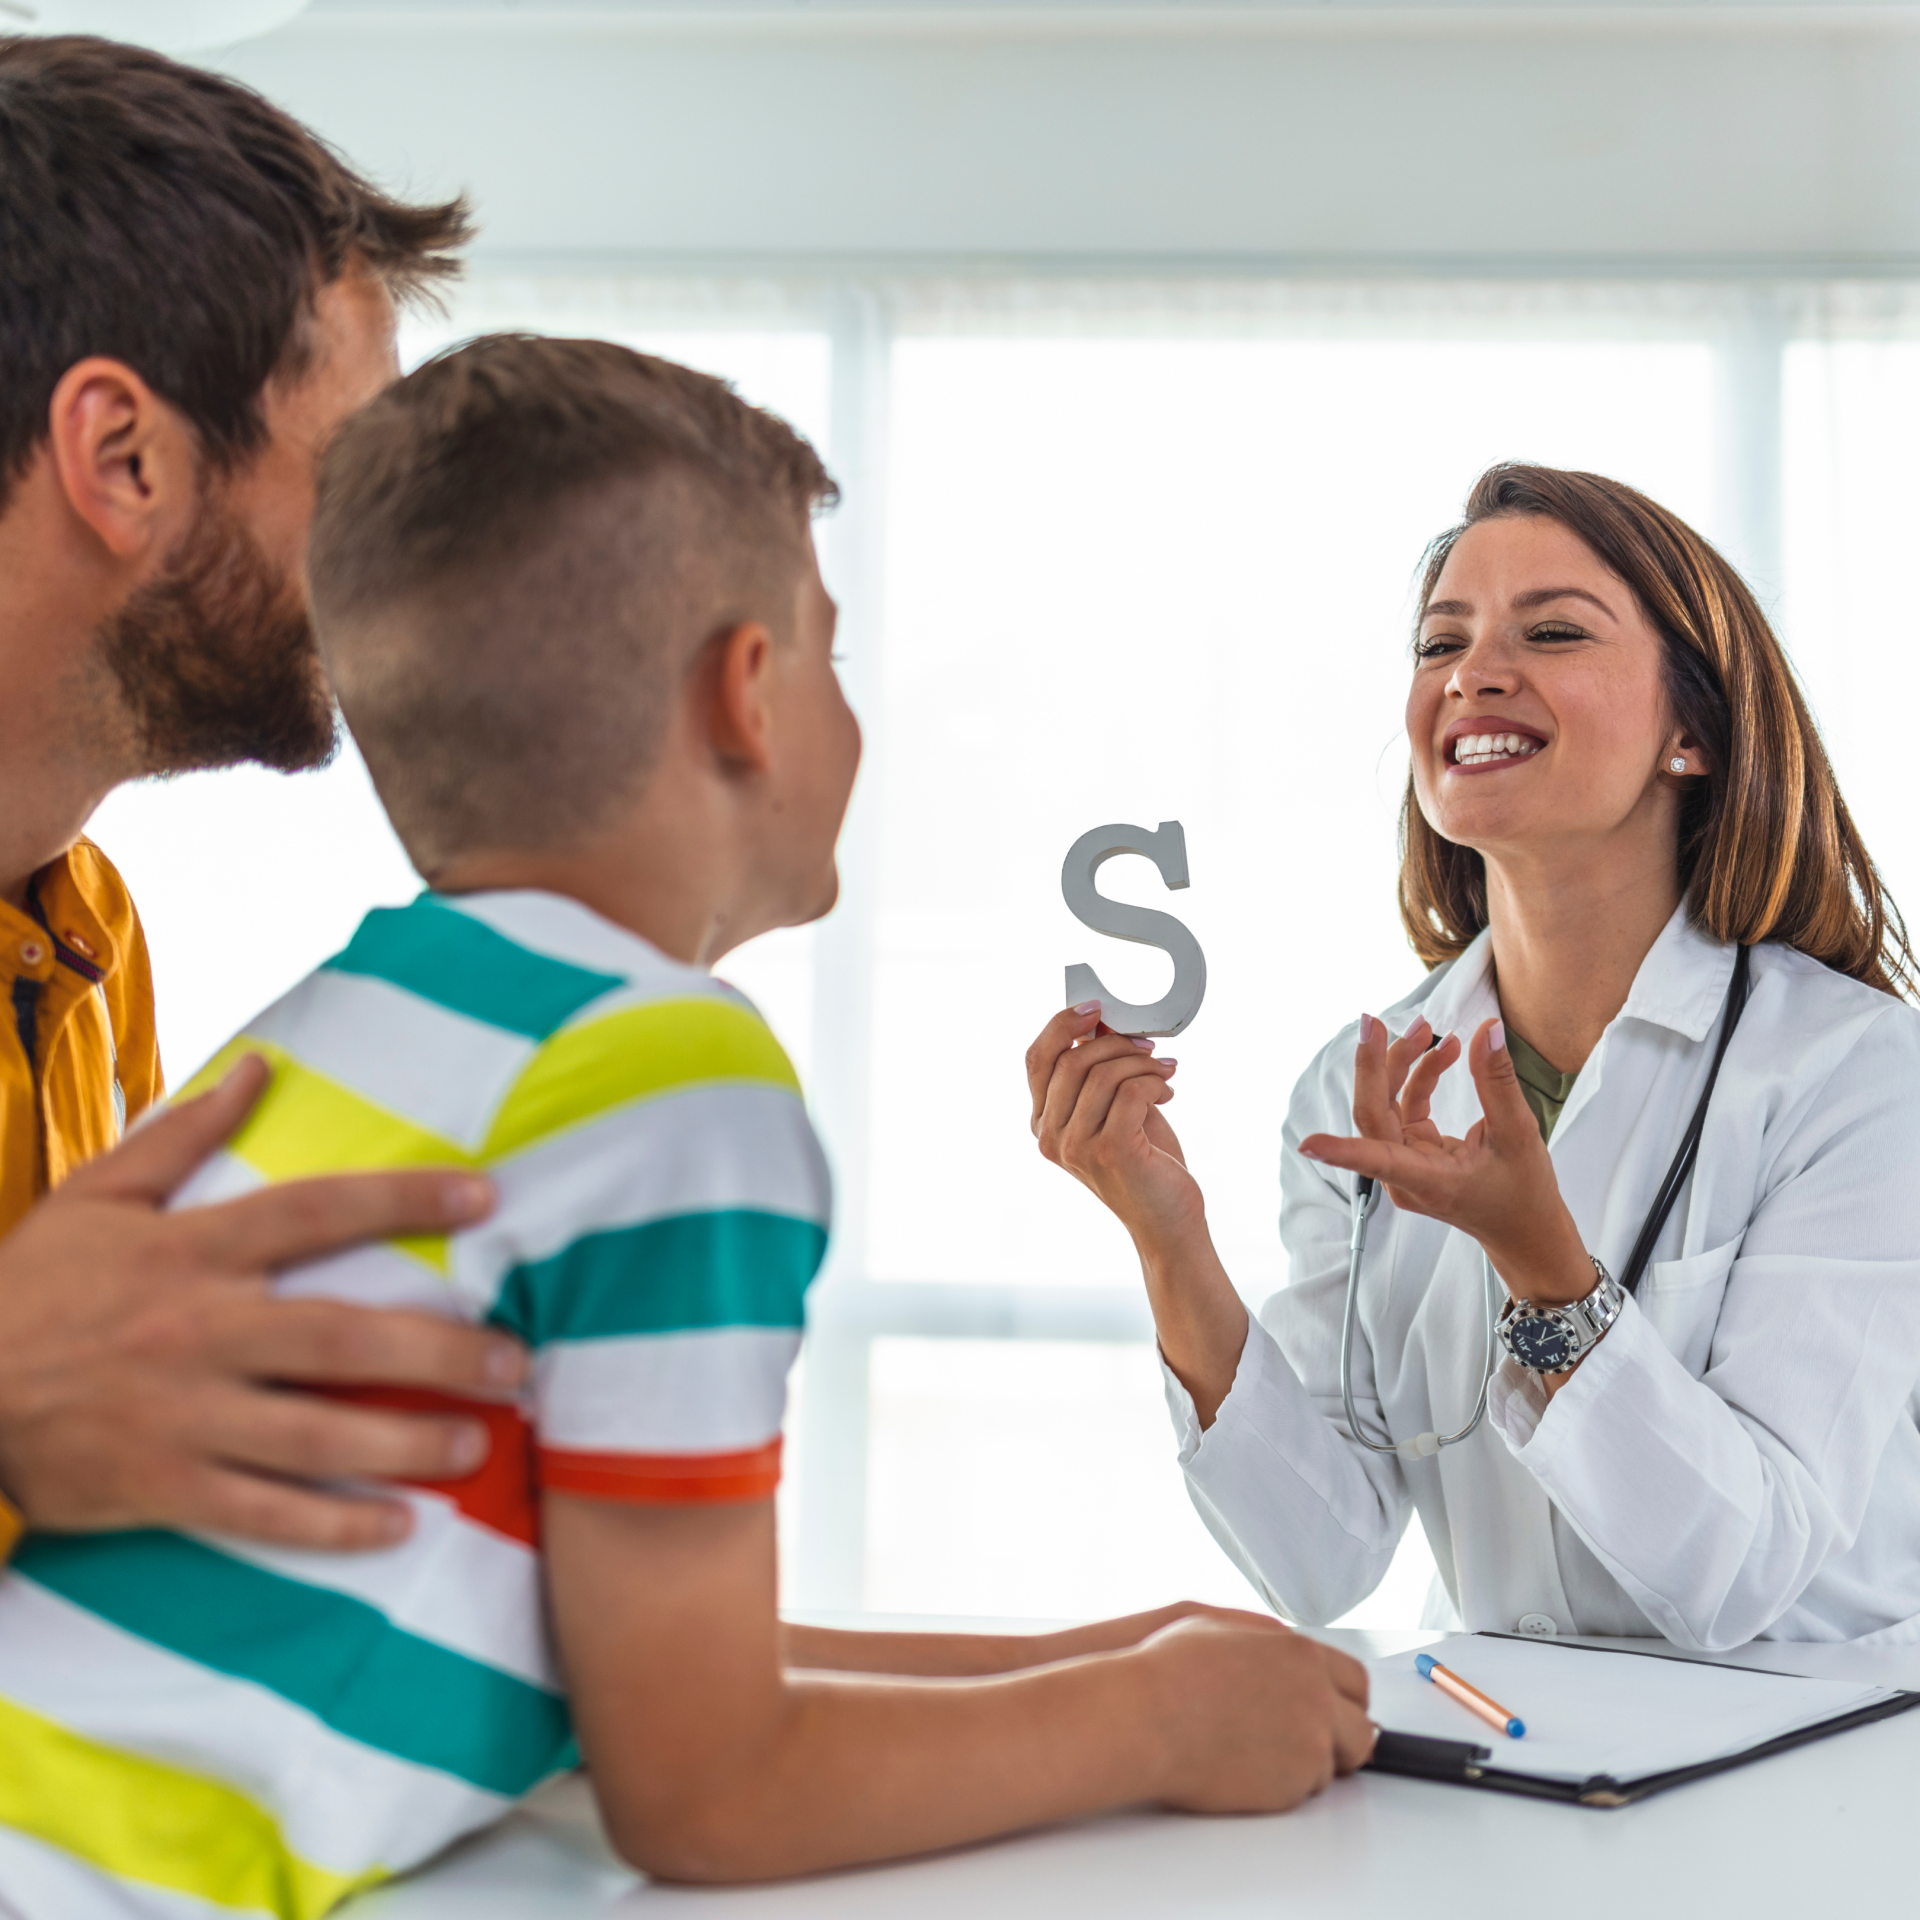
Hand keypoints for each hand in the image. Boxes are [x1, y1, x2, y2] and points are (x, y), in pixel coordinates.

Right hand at [0, 1054, 527, 1547]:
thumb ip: (183, 1134)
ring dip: (407, 1442)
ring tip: (481, 1443)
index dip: (405, 1200)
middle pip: (341, 1336)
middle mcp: (199, 1331)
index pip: (319, 1213)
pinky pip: (263, 1512)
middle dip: (439, 1349)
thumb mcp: (94, 1198)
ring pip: (317, 1433)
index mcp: (190, 1251)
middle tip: (514, 1359)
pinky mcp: (162, 1488)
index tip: (484, 1197)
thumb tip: (259, 1067)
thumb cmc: (23, 1289)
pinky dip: (332, 1525)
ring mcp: (183, 1416)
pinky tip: (399, 1528)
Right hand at [1027, 1003, 1191, 1239]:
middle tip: (1149, 1046)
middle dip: (1116, 1041)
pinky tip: (1169, 1092)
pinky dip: (1155, 1082)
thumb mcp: (1114, 1108)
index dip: (1062, 1025)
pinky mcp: (1110, 1151)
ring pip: (1103, 1073)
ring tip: (1165, 1071)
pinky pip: (1131, 1092)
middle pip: (1072, 1060)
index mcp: (1044, 1123)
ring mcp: (1076, 1146)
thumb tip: (1101, 1019)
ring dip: (1142, 1063)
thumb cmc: (1144, 1160)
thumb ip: (1099, 1069)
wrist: (1167, 1218)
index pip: (1037, 1059)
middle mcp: (1050, 1136)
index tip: (1096, 1007)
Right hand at [1134, 1615, 1375, 1813]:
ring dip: (1305, 1764)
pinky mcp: (1292, 1785)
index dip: (1346, 1701)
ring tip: (1256, 1753)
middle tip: (1310, 1744)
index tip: (1336, 1711)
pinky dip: (1281, 1786)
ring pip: (1331, 1766)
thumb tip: (1283, 1650)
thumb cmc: (1169, 1671)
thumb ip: (1268, 1642)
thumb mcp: (1223, 1628)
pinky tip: (1244, 1769)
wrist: (1146, 1717)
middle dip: (1341, 1740)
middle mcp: (1317, 1698)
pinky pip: (1301, 1792)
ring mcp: (1309, 1744)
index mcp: (1302, 1655)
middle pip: (1362, 1732)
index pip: (1357, 1682)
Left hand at [1298, 1013, 1591, 1304]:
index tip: (1307, 1142)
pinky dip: (1420, 1077)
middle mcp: (1406, 1176)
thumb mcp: (1519, 1134)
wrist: (1525, 1229)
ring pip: (1386, 1105)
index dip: (1342, 1150)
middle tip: (1372, 1022)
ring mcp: (1405, 1163)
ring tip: (1426, 1029)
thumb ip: (1497, 1082)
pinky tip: (1443, 1052)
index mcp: (1429, 1182)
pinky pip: (1405, 1107)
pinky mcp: (1412, 1152)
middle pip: (1374, 1114)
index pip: (1377, 1161)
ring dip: (1401, 1064)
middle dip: (1374, 1065)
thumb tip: (1489, 1030)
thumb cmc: (1523, 1192)